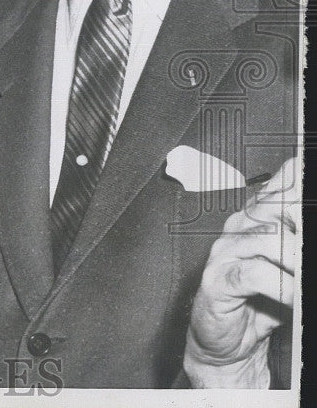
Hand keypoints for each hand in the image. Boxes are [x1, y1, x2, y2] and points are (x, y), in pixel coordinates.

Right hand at [184, 156, 298, 387]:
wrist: (228, 344)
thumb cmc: (261, 305)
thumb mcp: (290, 269)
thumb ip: (298, 242)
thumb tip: (313, 217)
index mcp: (256, 218)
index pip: (280, 186)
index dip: (296, 182)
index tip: (307, 186)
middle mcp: (239, 228)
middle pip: (278, 207)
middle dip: (301, 224)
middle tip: (307, 248)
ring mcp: (226, 251)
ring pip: (270, 239)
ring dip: (298, 261)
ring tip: (305, 277)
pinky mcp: (218, 279)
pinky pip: (256, 273)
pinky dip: (282, 285)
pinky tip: (294, 295)